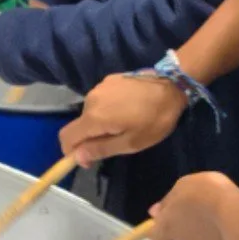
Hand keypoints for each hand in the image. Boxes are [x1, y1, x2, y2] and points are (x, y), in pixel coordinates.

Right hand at [59, 72, 186, 166]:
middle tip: (115, 143)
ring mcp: (99, 87)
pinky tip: (127, 110)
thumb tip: (77, 157)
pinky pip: (100, 100)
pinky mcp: (109, 80)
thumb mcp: (130, 142)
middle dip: (90, 138)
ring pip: (90, 113)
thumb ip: (100, 149)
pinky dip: (106, 109)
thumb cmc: (154, 119)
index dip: (70, 152)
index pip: (66, 137)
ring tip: (124, 124)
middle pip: (79, 126)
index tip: (88, 159)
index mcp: (93, 118)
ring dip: (100, 123)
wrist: (172, 85)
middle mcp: (90, 100)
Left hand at [147, 172, 238, 239]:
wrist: (237, 214)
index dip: (161, 232)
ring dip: (206, 233)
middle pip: (179, 238)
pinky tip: (233, 228)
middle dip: (188, 227)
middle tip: (202, 211)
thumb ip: (168, 200)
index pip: (156, 239)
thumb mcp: (184, 185)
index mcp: (167, 225)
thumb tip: (155, 213)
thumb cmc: (206, 194)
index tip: (169, 222)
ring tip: (221, 217)